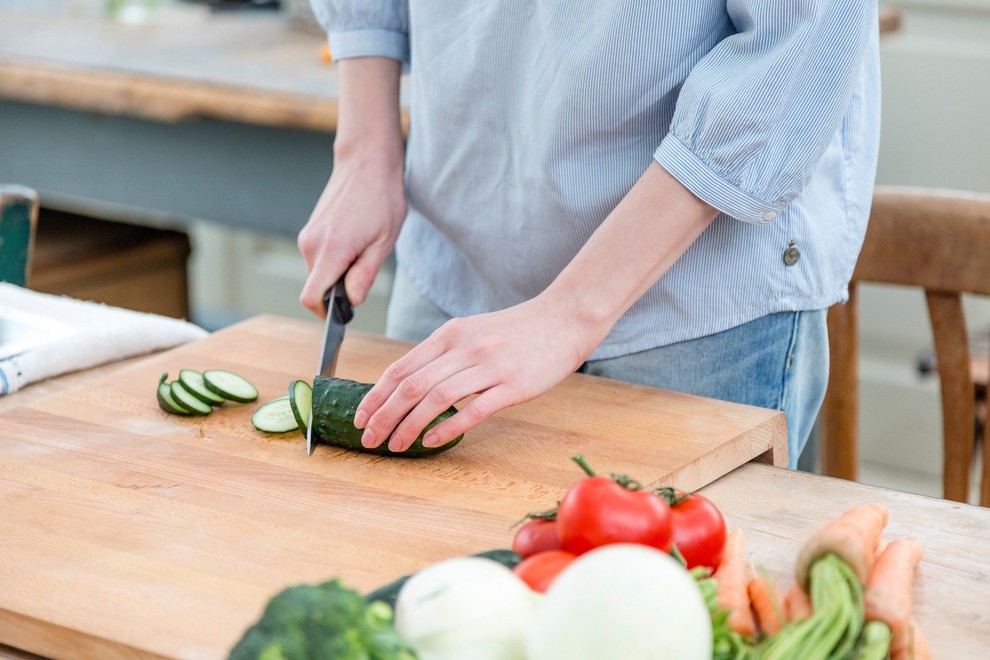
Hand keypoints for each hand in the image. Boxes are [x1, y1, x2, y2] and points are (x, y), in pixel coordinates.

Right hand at [297, 152, 405, 315]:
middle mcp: (311, 244)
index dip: (325, 313)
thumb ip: (364, 275)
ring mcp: (307, 236)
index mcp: (330, 250)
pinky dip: (335, 259)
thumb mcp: (383, 242)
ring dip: (339, 271)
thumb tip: (351, 301)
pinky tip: (355, 239)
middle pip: (317, 287)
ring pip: (319, 272)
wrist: (366, 163)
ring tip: (363, 247)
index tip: (343, 313)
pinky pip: (319, 257)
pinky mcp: (309, 230)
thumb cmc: (381, 199)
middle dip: (339, 289)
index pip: (311, 297)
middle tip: (366, 267)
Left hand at [353, 296, 606, 451]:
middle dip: (384, 416)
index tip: (360, 417)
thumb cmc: (518, 330)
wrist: (565, 318)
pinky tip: (431, 442)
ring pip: (436, 398)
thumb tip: (411, 385)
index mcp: (450, 334)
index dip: (376, 395)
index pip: (401, 367)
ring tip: (395, 445)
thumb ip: (445, 354)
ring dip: (409, 426)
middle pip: (412, 386)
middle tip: (369, 439)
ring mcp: (489, 367)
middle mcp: (465, 348)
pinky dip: (448, 428)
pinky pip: (474, 409)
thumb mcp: (473, 331)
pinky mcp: (514, 386)